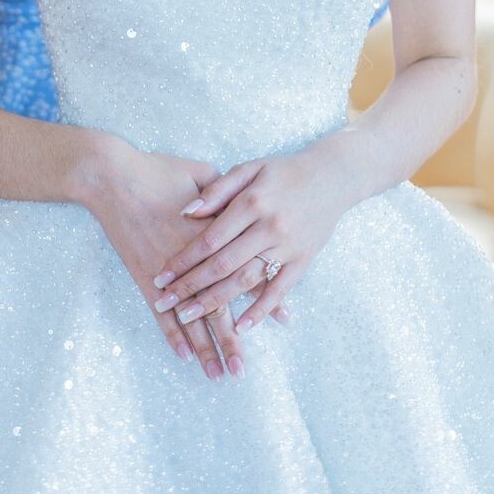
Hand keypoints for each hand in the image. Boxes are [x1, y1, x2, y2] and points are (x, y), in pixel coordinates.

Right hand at [83, 142, 250, 380]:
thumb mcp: (201, 173)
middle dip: (230, 339)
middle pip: (218, 305)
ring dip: (204, 346)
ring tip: (217, 373)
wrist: (114, 176)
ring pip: (190, 316)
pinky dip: (172, 335)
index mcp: (214, 233)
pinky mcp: (145, 275)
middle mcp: (194, 260)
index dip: (263, 296)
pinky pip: (160, 313)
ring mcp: (168, 271)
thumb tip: (246, 204)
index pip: (245, 270)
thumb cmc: (157, 170)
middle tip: (242, 368)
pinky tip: (183, 355)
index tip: (282, 320)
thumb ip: (226, 193)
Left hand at [149, 142, 353, 333]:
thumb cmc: (283, 171)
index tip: (160, 276)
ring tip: (189, 317)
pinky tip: (240, 325)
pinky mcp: (303, 261)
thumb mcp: (250, 168)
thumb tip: (185, 212)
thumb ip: (217, 190)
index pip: (210, 238)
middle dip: (190, 286)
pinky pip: (279, 290)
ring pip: (246, 280)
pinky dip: (260, 309)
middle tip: (164, 303)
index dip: (183, 259)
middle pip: (223, 264)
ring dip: (216, 302)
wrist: (332, 177)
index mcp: (252, 202)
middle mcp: (269, 227)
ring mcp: (287, 247)